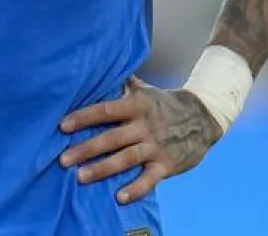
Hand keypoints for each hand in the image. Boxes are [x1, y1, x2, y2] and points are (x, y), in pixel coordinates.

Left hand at [58, 76, 221, 204]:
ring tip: (81, 177)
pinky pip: (149, 179)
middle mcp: (144, 126)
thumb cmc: (167, 103)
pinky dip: (135, 188)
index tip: (62, 125)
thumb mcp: (146, 91)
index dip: (84, 117)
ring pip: (126, 159)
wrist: (204, 117)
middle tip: (63, 159)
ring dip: (103, 169)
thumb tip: (99, 70)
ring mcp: (156, 146)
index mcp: (137, 106)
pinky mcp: (166, 165)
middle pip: (111, 138)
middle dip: (86, 149)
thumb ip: (123, 84)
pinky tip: (119, 197)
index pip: (106, 110)